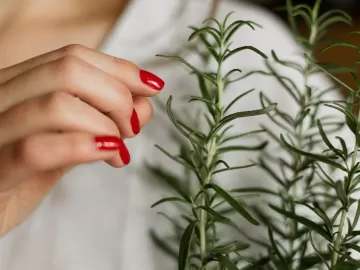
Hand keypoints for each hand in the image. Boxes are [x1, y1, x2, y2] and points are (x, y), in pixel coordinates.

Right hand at [0, 44, 163, 236]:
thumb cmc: (22, 177)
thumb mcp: (65, 142)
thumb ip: (98, 121)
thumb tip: (143, 104)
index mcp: (17, 85)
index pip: (73, 56)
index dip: (120, 69)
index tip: (152, 87)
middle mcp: (0, 97)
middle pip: (69, 70)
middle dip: (117, 96)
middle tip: (133, 127)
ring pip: (58, 104)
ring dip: (105, 124)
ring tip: (118, 148)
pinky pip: (38, 149)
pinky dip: (84, 147)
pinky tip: (109, 154)